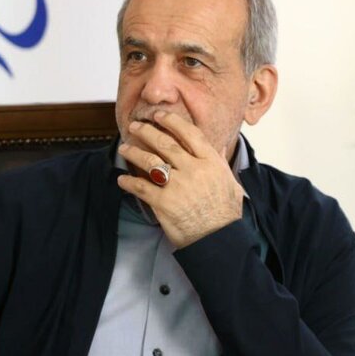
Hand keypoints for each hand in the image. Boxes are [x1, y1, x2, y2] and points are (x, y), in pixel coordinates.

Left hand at [117, 112, 243, 248]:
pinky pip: (141, 187)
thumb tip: (219, 146)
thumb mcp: (232, 183)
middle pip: (165, 143)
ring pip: (150, 161)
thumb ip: (221, 163)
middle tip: (135, 126)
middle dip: (146, 131)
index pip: (189, 133)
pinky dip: (129, 182)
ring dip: (134, 153)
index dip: (172, 121)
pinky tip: (122, 179)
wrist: (218, 240)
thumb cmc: (226, 215)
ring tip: (124, 148)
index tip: (159, 115)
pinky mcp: (164, 203)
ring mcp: (178, 186)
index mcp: (211, 163)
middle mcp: (194, 170)